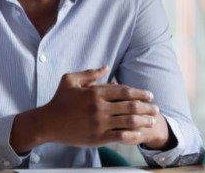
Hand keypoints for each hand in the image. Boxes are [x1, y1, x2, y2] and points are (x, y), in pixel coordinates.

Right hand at [10, 66, 162, 151]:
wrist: (48, 123)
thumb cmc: (59, 100)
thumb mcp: (70, 80)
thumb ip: (89, 73)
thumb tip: (106, 67)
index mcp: (95, 93)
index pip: (124, 92)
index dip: (140, 93)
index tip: (150, 95)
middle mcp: (99, 108)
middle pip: (130, 106)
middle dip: (146, 107)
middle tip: (156, 108)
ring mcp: (99, 124)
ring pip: (128, 122)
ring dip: (143, 121)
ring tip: (152, 121)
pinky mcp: (97, 137)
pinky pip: (120, 136)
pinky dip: (132, 136)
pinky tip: (140, 135)